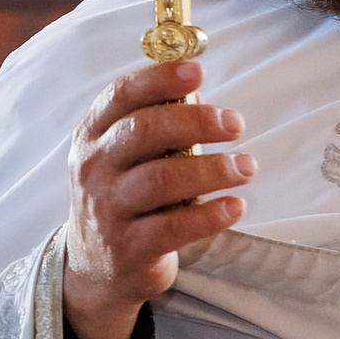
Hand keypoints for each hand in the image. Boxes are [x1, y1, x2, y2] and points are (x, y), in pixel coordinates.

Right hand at [63, 60, 254, 338]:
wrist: (95, 267)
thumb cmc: (124, 194)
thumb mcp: (125, 155)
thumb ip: (156, 122)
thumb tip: (198, 91)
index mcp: (93, 135)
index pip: (122, 95)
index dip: (159, 78)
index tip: (198, 71)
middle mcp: (93, 168)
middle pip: (143, 132)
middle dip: (196, 122)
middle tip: (236, 124)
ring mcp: (108, 210)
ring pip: (160, 180)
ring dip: (211, 169)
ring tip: (246, 166)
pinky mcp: (129, 248)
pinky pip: (173, 227)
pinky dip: (209, 215)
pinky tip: (236, 205)